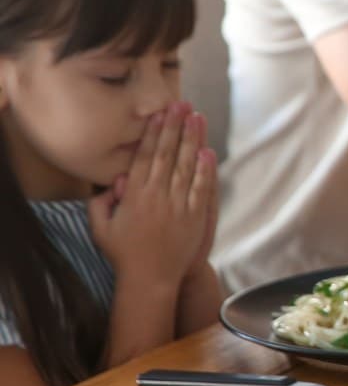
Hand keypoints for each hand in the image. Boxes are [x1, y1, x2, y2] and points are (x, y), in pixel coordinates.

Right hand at [88, 102, 215, 291]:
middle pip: (167, 154)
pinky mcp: (194, 218)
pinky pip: (201, 188)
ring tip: (196, 117)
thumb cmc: (123, 255)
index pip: (145, 157)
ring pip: (186, 166)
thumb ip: (100, 203)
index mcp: (134, 196)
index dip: (153, 133)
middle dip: (174, 127)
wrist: (150, 281)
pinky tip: (208, 151)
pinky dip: (205, 169)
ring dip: (191, 140)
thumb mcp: (101, 229)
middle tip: (180, 104)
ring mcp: (177, 207)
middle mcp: (156, 197)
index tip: (159, 114)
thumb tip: (114, 180)